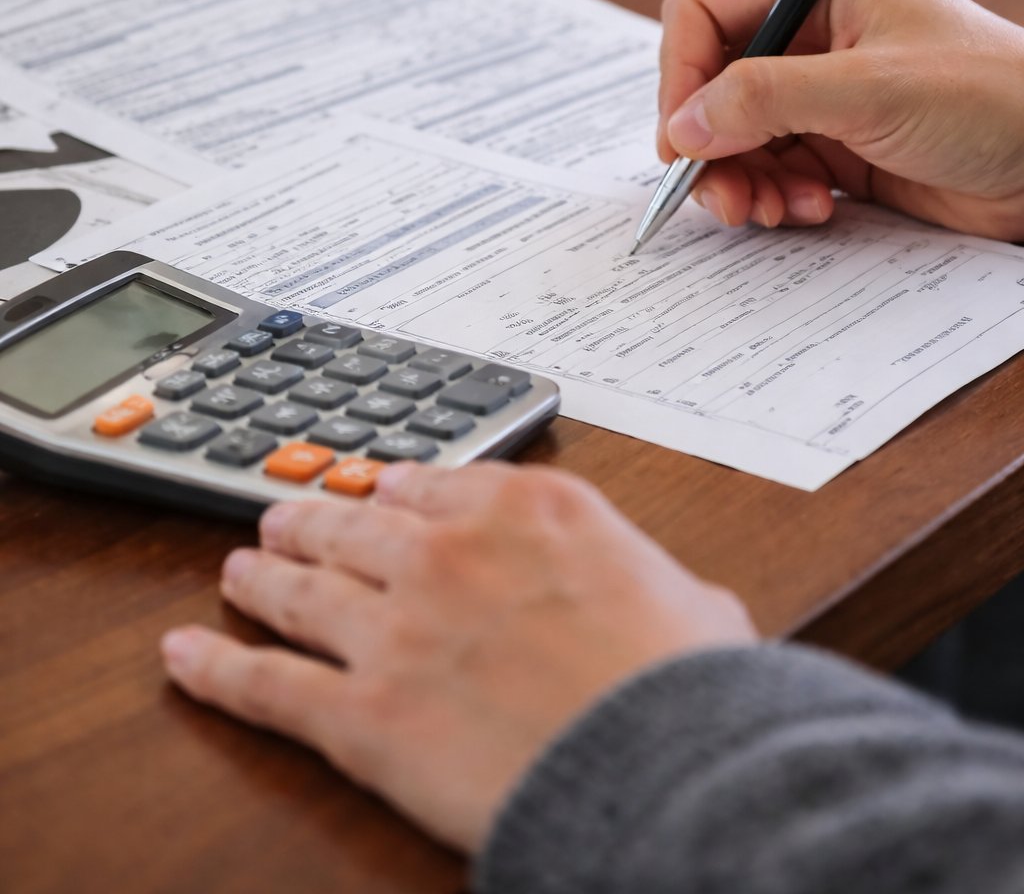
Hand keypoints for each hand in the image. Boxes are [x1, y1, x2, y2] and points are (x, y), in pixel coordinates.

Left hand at [160, 463, 755, 852]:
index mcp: (528, 511)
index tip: (379, 495)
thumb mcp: (696, 604)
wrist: (661, 764)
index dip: (396, 492)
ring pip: (301, 589)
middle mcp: (449, 552)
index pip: (436, 484)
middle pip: (355, 526)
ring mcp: (397, 627)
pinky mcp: (363, 712)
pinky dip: (217, 668)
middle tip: (283, 520)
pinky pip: (269, 685)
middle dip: (313, 521)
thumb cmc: (685, 689)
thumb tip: (685, 604)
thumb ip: (660, 584)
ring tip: (237, 569)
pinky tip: (185, 656)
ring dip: (260, 577)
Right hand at [658, 0, 1023, 241]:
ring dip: (739, 179)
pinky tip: (812, 210)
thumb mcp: (872, 89)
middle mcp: (813, 37)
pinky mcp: (839, 148)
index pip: (706, 14)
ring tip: (766, 210)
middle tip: (716, 191)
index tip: (681, 135)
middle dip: (709, 143)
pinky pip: (773, 172)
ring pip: (736, 137)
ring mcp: (823, 96)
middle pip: (713, 84)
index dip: (683, 74)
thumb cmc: (996, 97)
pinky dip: (776, 197)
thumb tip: (686, 123)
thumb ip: (769, 98)